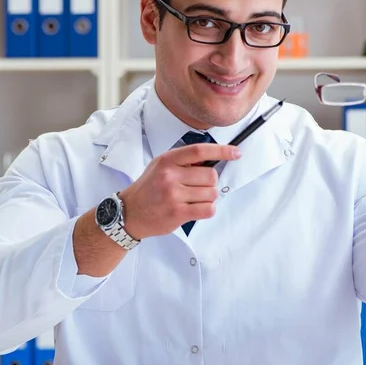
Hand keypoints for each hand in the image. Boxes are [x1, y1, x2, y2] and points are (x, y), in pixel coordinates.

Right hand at [118, 143, 240, 238]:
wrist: (129, 212)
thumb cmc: (148, 188)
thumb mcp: (160, 166)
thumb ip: (184, 161)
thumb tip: (211, 159)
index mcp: (168, 161)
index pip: (200, 151)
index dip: (222, 151)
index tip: (236, 153)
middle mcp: (170, 176)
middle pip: (211, 176)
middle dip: (210, 183)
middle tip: (198, 187)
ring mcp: (174, 195)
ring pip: (212, 194)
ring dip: (208, 198)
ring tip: (192, 199)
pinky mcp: (178, 213)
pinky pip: (208, 209)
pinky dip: (207, 210)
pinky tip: (195, 209)